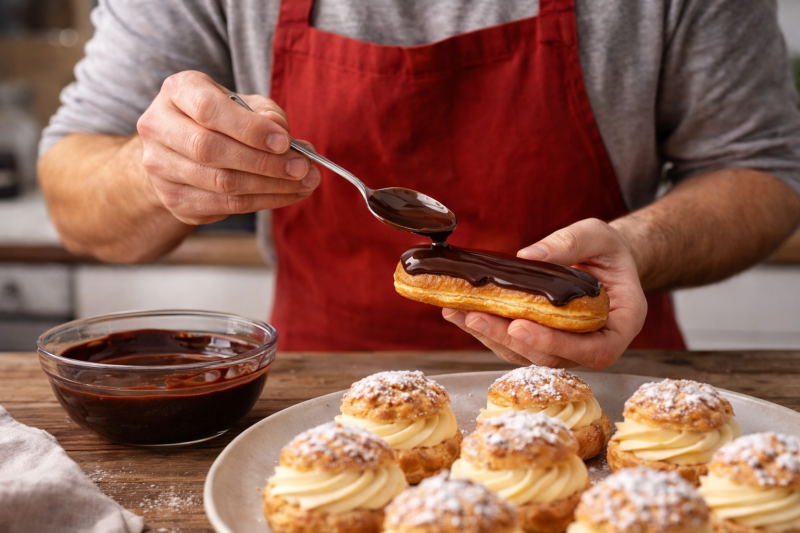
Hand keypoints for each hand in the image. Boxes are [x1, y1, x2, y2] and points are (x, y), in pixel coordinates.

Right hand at [137, 71, 318, 224]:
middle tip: (303, 168)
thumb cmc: (220, 120)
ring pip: (220, 182)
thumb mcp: (243, 104)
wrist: (179, 151)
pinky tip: (287, 195)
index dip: (249, 128)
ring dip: (270, 187)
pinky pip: (224, 205)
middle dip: (265, 162)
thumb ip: (265, 113)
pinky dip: (262, 202)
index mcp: (177, 91)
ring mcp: (160, 166)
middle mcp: (158, 127)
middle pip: (211, 150)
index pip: (208, 109)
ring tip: (304, 184)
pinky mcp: (173, 198)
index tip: (285, 142)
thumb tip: (283, 133)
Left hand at [442, 218, 646, 368]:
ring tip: (459, 313)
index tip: (521, 327)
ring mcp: (566, 347)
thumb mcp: (598, 235)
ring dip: (490, 336)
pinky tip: (461, 312)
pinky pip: (514, 343)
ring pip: (526, 354)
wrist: (604, 261)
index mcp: (621, 325)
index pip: (594, 350)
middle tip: (477, 317)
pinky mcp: (542, 341)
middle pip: (551, 357)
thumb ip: (571, 243)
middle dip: (510, 339)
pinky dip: (487, 329)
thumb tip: (530, 255)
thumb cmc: (608, 251)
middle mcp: (594, 343)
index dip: (555, 343)